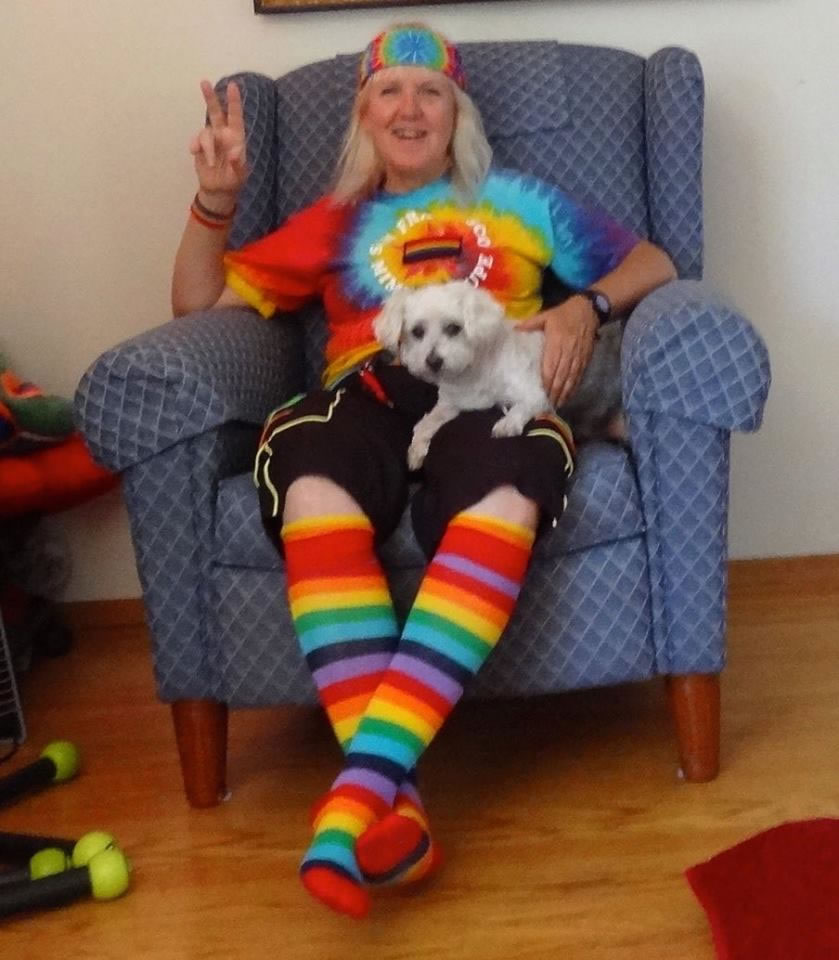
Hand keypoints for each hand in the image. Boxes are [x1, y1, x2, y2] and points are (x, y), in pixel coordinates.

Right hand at [189, 80, 247, 208]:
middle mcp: (223, 135)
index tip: (232, 86)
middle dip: (210, 97)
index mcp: (236, 137)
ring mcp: (211, 140)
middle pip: (215, 112)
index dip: (234, 101)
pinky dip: (196, 147)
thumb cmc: (234, 181)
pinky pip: (195, 140)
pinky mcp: (200, 147)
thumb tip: (235, 153)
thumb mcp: (240, 175)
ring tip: (212, 164)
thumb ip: (239, 164)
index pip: (235, 116)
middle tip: (204, 82)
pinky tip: (196, 154)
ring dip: (207, 148)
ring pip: (205, 132)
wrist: (218, 191)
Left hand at [517, 296, 597, 405]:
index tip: (541, 393)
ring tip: (557, 405)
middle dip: (554, 392)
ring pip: (571, 378)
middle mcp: (568, 352)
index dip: (546, 382)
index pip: (550, 367)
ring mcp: (578, 357)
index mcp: (556, 343)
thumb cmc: (564, 314)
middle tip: (547, 405)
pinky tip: (569, 395)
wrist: (588, 310)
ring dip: (564, 393)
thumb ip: (530, 324)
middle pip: (560, 376)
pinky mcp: (585, 359)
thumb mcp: (546, 315)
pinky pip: (579, 375)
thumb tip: (514, 330)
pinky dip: (574, 387)